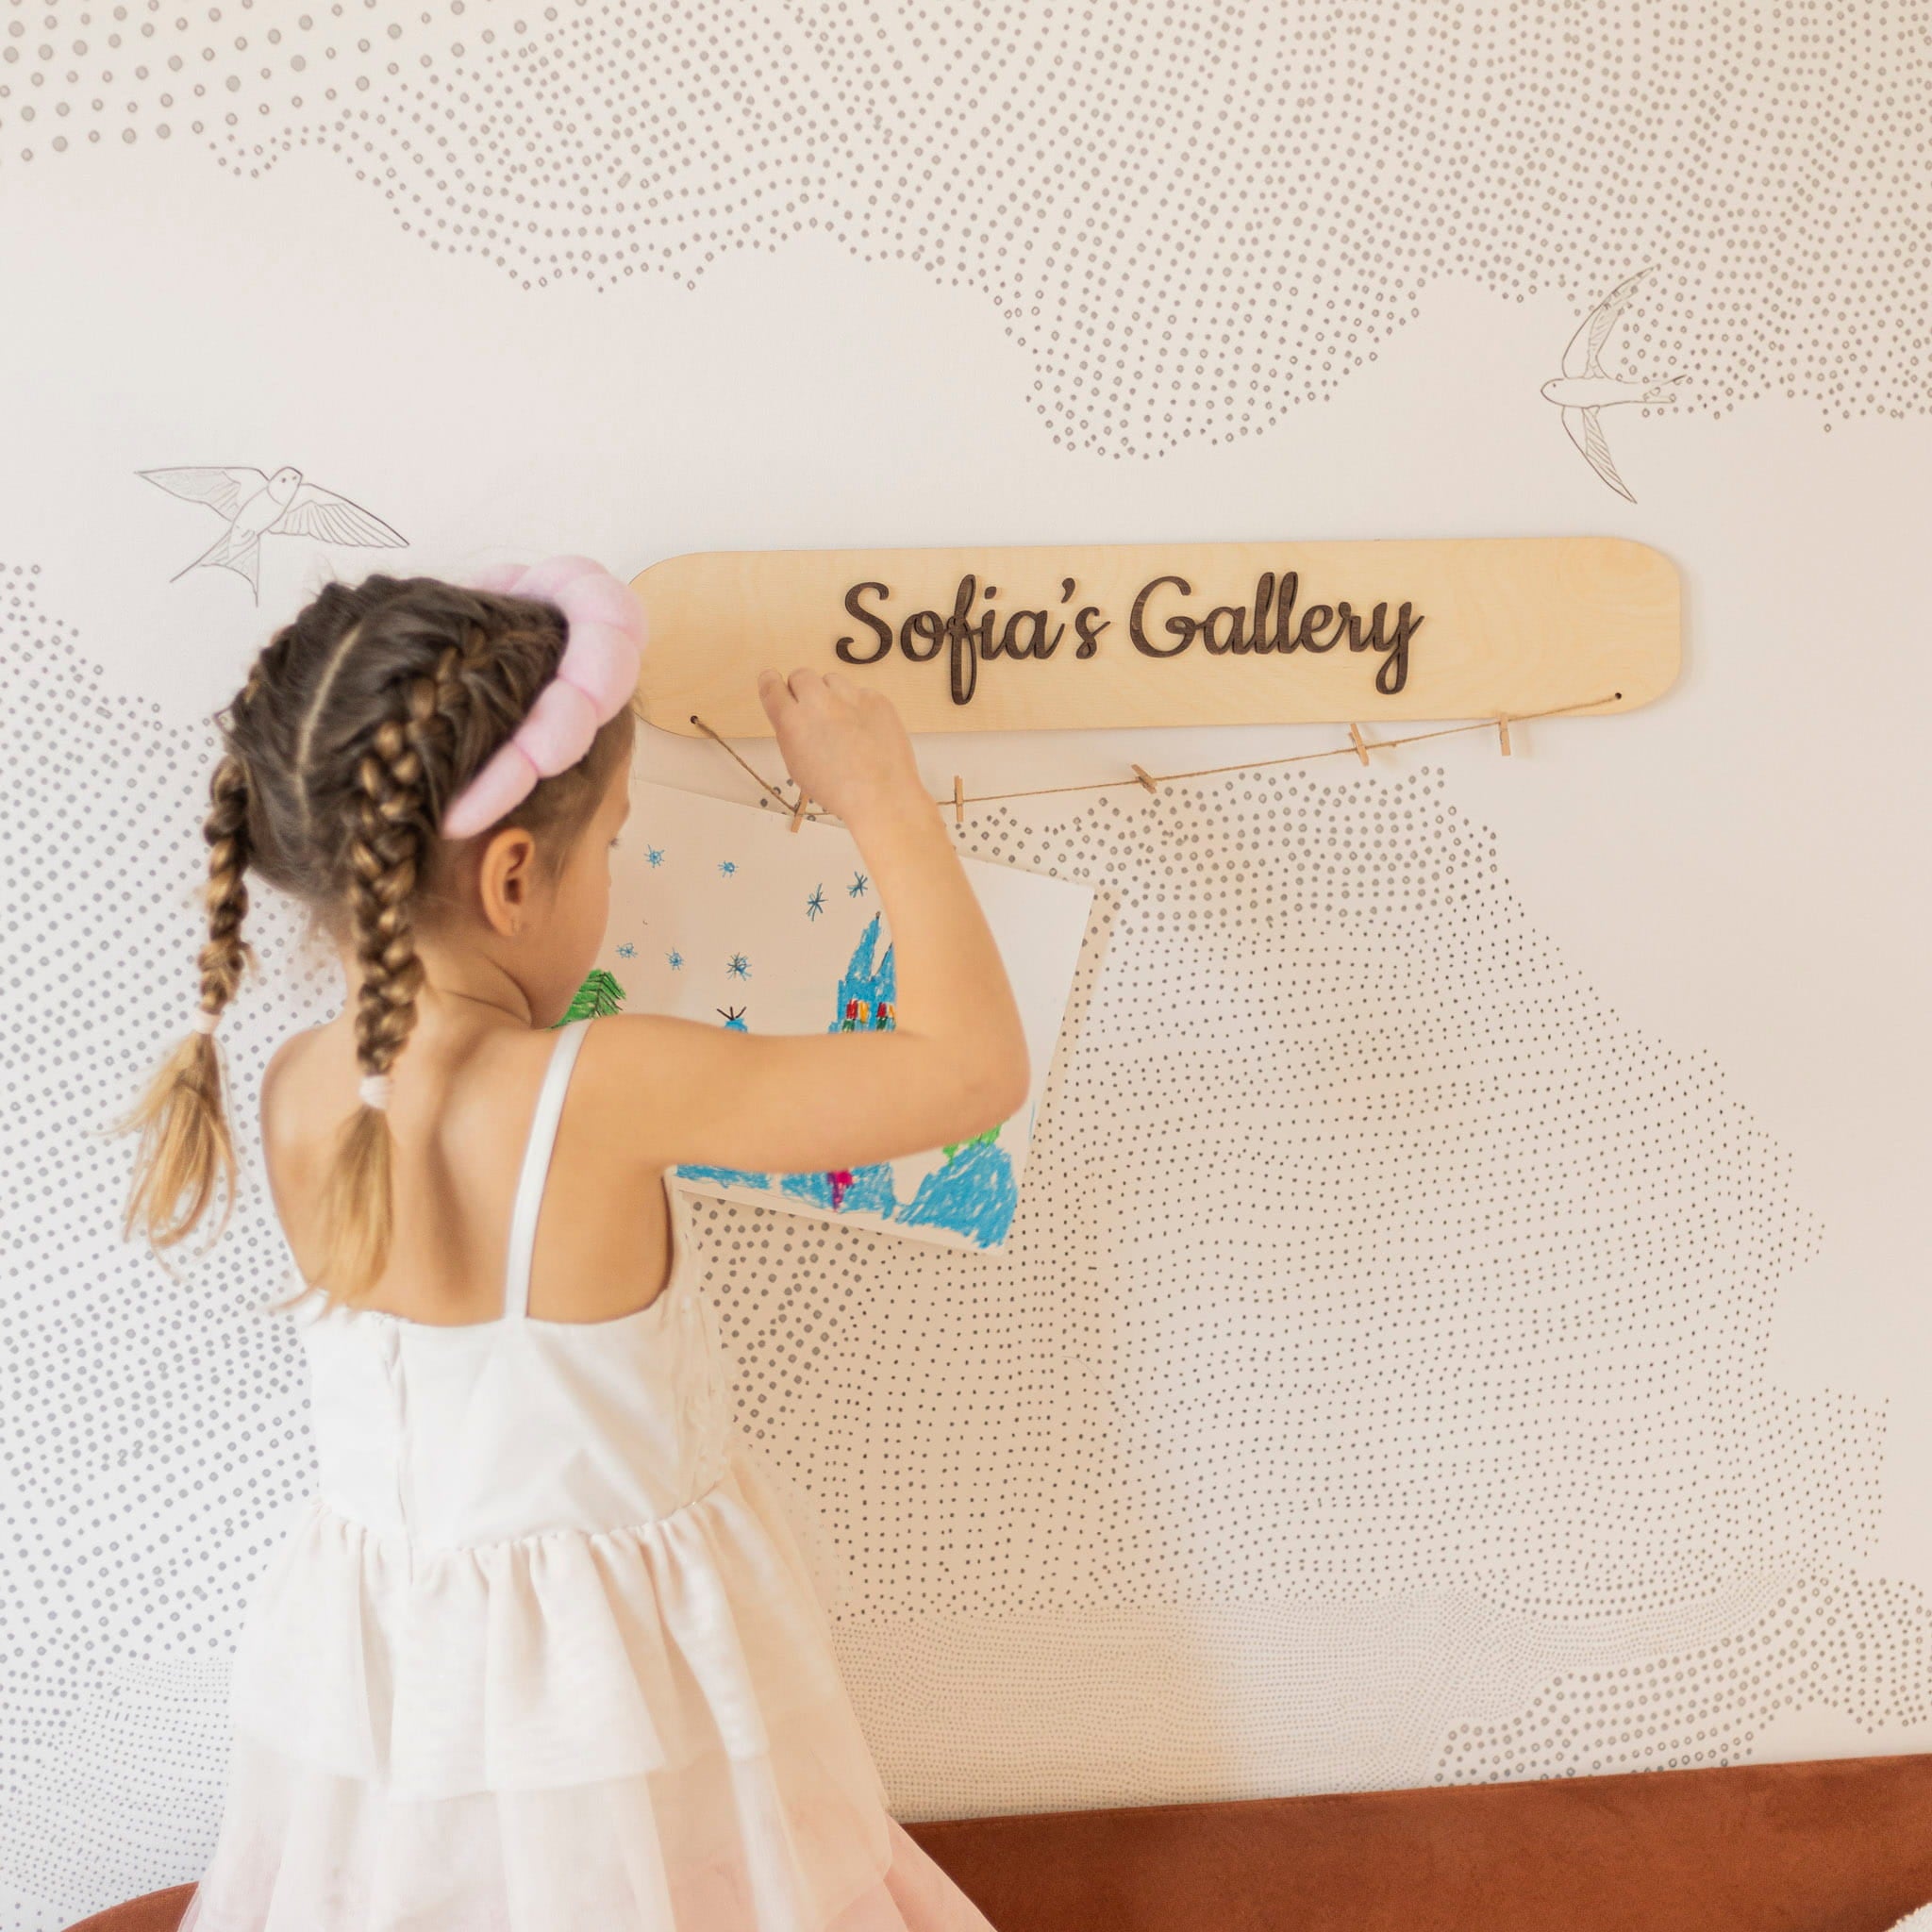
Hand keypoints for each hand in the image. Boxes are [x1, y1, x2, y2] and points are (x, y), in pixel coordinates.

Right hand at [756, 667, 926, 826]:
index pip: (771, 685)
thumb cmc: (836, 789)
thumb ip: (790, 732)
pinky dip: (859, 708)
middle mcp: (818, 702)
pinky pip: (860, 693)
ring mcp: (850, 696)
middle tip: (814, 712)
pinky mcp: (875, 698)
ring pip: (832, 681)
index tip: (774, 683)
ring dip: (832, 696)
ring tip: (844, 725)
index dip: (771, 684)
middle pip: (801, 675)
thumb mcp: (797, 765)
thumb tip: (792, 713)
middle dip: (803, 690)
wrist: (881, 795)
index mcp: (792, 721)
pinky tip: (866, 731)